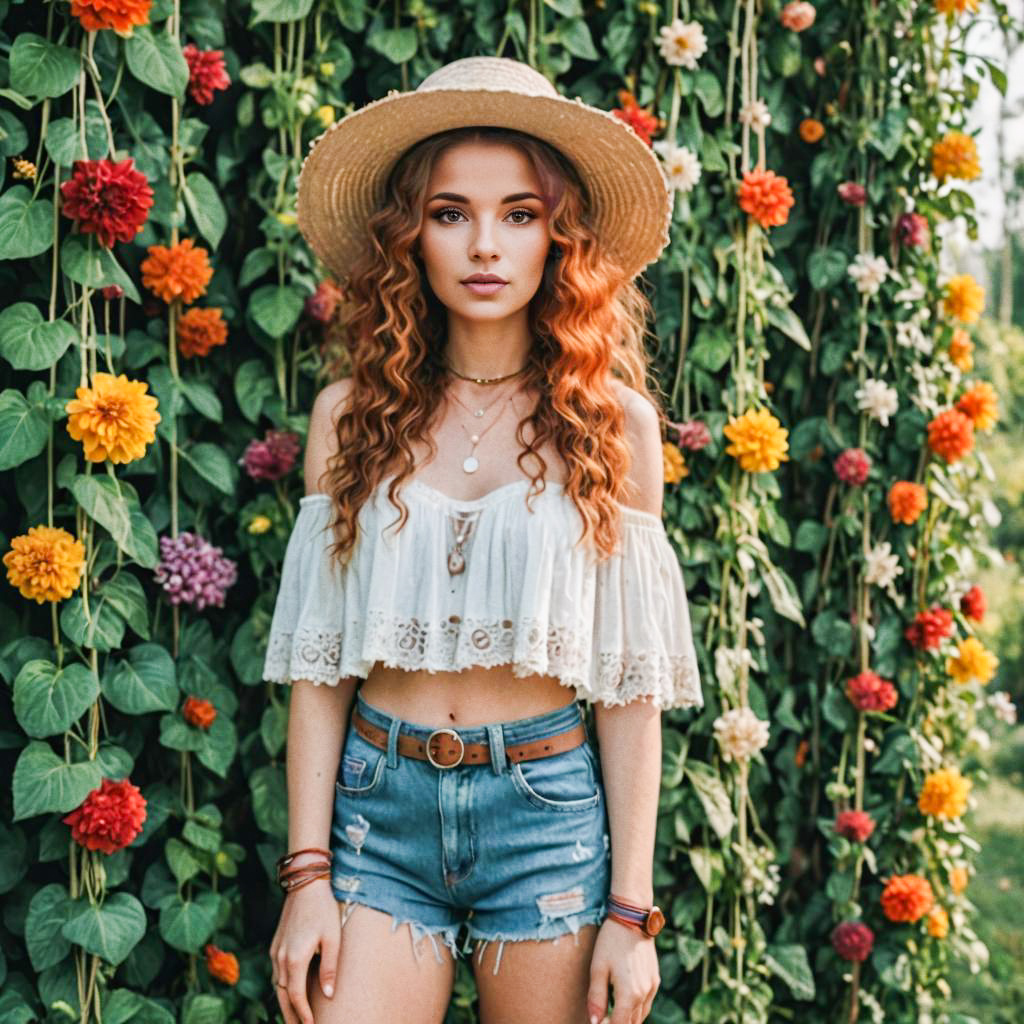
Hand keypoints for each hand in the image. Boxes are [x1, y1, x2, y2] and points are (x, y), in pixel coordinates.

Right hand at [269, 877, 339, 1023]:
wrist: (305, 884)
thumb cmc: (323, 909)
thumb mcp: (333, 938)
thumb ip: (330, 967)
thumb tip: (327, 994)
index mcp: (295, 958)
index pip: (296, 996)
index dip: (303, 1013)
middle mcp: (280, 957)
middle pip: (282, 995)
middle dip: (290, 1014)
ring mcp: (275, 950)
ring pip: (277, 984)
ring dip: (284, 1001)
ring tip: (294, 1016)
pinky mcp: (275, 944)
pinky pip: (275, 972)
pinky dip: (281, 986)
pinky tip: (288, 991)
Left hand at [586, 916, 660, 1023]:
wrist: (632, 918)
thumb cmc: (611, 941)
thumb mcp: (598, 968)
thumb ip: (596, 998)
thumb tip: (594, 1022)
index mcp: (630, 994)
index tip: (597, 1023)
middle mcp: (644, 994)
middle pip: (631, 1023)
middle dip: (616, 1023)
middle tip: (602, 1017)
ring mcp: (652, 987)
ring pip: (641, 1016)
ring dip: (627, 1018)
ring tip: (611, 1012)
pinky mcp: (655, 979)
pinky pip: (647, 1004)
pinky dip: (636, 1009)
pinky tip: (624, 1002)